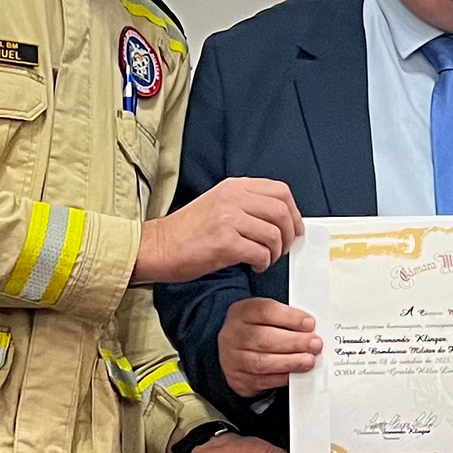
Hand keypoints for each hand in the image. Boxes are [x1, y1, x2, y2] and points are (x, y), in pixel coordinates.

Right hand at [135, 176, 303, 284]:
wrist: (158, 247)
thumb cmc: (187, 232)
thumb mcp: (218, 204)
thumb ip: (247, 204)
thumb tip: (280, 218)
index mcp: (234, 187)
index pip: (280, 191)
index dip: (294, 212)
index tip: (294, 228)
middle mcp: (233, 198)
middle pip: (281, 211)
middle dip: (289, 234)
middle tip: (283, 248)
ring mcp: (228, 219)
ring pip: (273, 234)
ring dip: (275, 252)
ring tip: (265, 259)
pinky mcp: (224, 243)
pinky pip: (260, 252)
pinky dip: (263, 263)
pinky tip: (254, 266)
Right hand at [220, 297, 321, 397]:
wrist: (235, 351)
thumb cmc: (258, 329)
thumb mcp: (268, 316)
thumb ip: (286, 319)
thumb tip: (311, 329)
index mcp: (242, 312)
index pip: (265, 311)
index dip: (290, 317)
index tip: (310, 324)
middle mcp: (233, 335)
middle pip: (264, 338)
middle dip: (294, 342)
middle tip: (315, 344)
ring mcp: (233, 359)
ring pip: (262, 362)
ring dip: (290, 362)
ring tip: (309, 360)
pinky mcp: (239, 379)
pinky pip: (262, 380)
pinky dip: (282, 377)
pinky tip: (295, 373)